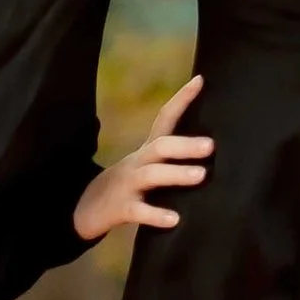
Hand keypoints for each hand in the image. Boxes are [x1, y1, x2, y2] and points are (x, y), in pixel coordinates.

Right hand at [76, 76, 213, 241]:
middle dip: (185, 144)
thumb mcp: (146, 165)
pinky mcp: (120, 208)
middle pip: (160, 146)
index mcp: (147, 150)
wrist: (85, 207)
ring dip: (176, 174)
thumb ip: (171, 156)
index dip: (181, 99)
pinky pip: (138, 211)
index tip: (200, 80)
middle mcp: (137, 162)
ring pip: (151, 175)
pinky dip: (156, 215)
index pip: (165, 118)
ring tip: (201, 175)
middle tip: (211, 145)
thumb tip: (214, 147)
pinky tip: (175, 220)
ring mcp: (127, 184)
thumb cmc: (128, 184)